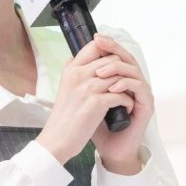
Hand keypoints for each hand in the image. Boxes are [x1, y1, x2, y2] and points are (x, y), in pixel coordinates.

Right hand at [36, 37, 135, 164]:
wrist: (57, 139)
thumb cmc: (63, 116)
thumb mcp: (63, 87)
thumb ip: (71, 72)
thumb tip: (72, 57)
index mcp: (71, 70)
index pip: (94, 46)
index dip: (109, 51)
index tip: (115, 64)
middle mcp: (79, 75)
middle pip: (111, 59)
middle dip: (122, 71)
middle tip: (125, 83)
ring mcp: (87, 88)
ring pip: (118, 76)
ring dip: (127, 87)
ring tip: (128, 96)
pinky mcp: (96, 103)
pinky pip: (121, 95)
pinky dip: (127, 101)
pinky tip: (126, 108)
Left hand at [89, 34, 153, 173]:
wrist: (108, 149)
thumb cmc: (98, 126)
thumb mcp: (86, 99)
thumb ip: (82, 80)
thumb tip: (68, 60)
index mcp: (121, 79)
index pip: (117, 55)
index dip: (108, 45)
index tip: (95, 37)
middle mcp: (133, 83)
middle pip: (127, 58)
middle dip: (113, 48)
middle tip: (100, 43)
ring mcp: (141, 94)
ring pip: (133, 70)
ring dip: (115, 68)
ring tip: (99, 72)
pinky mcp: (146, 106)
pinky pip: (139, 88)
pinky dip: (125, 85)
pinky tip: (113, 87)